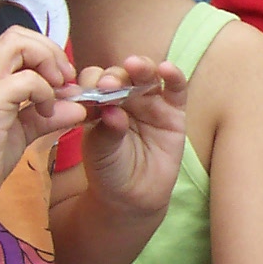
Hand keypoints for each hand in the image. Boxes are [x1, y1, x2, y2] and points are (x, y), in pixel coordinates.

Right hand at [0, 26, 83, 216]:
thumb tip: (80, 107)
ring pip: (17, 44)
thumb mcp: (20, 131)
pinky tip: (44, 113)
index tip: (61, 80)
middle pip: (17, 34)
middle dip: (50, 51)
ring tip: (56, 90)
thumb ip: (47, 115)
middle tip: (64, 80)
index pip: (15, 40)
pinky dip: (44, 91)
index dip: (44, 52)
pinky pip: (26, 80)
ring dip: (47, 63)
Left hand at [77, 57, 188, 219]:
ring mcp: (150, 103)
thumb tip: (112, 111)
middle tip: (107, 85)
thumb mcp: (100, 153)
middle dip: (113, 76)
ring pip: (146, 76)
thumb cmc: (109, 171)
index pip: (92, 82)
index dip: (90, 83)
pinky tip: (166, 69)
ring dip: (141, 68)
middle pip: (119, 74)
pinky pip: (175, 89)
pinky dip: (173, 76)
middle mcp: (124, 98)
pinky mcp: (174, 111)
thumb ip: (106, 131)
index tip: (87, 92)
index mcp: (98, 103)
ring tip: (134, 66)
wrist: (133, 196)